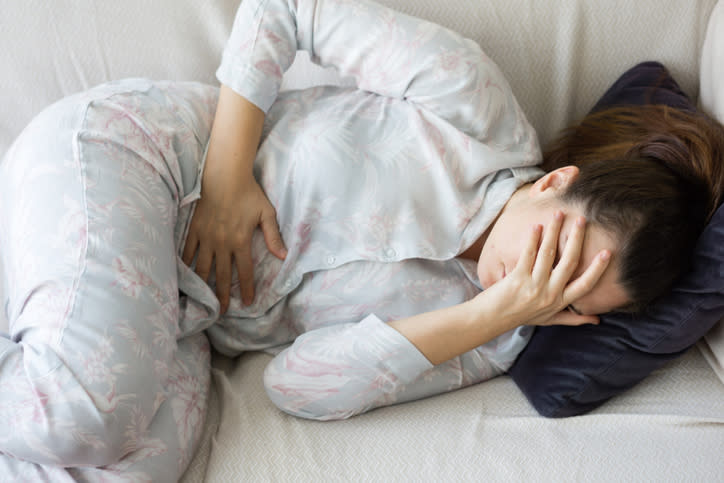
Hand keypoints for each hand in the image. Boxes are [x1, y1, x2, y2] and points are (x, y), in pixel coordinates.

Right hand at [182, 166, 286, 312]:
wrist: (224, 176)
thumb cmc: (249, 193)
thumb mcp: (267, 213)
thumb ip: (273, 236)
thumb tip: (284, 256)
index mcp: (241, 241)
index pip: (244, 272)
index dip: (247, 289)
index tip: (248, 303)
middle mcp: (222, 243)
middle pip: (221, 276)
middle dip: (222, 296)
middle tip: (222, 312)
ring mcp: (206, 237)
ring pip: (202, 268)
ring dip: (204, 285)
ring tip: (203, 300)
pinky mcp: (194, 229)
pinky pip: (188, 251)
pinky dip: (186, 265)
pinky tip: (185, 276)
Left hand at [478, 211, 610, 327]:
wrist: (491, 319)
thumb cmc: (520, 316)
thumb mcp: (549, 320)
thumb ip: (572, 318)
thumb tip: (596, 320)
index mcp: (559, 302)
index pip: (585, 284)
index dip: (597, 268)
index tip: (608, 252)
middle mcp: (549, 294)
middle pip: (569, 263)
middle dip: (577, 239)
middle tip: (582, 219)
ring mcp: (533, 286)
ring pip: (548, 254)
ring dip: (554, 231)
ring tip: (559, 214)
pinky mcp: (517, 279)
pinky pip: (528, 255)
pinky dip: (533, 239)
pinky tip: (536, 226)